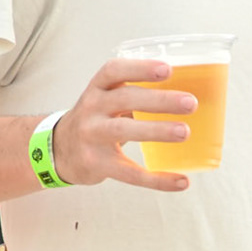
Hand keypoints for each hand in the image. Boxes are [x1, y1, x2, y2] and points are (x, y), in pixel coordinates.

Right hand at [52, 57, 201, 192]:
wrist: (58, 150)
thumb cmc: (98, 118)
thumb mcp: (107, 99)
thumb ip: (138, 95)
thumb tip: (193, 94)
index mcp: (99, 88)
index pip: (115, 71)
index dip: (140, 69)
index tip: (167, 69)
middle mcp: (92, 108)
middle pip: (125, 99)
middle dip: (159, 100)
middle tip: (191, 103)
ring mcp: (92, 136)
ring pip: (124, 130)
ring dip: (157, 130)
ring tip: (185, 132)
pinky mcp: (96, 163)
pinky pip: (129, 173)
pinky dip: (156, 179)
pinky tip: (181, 181)